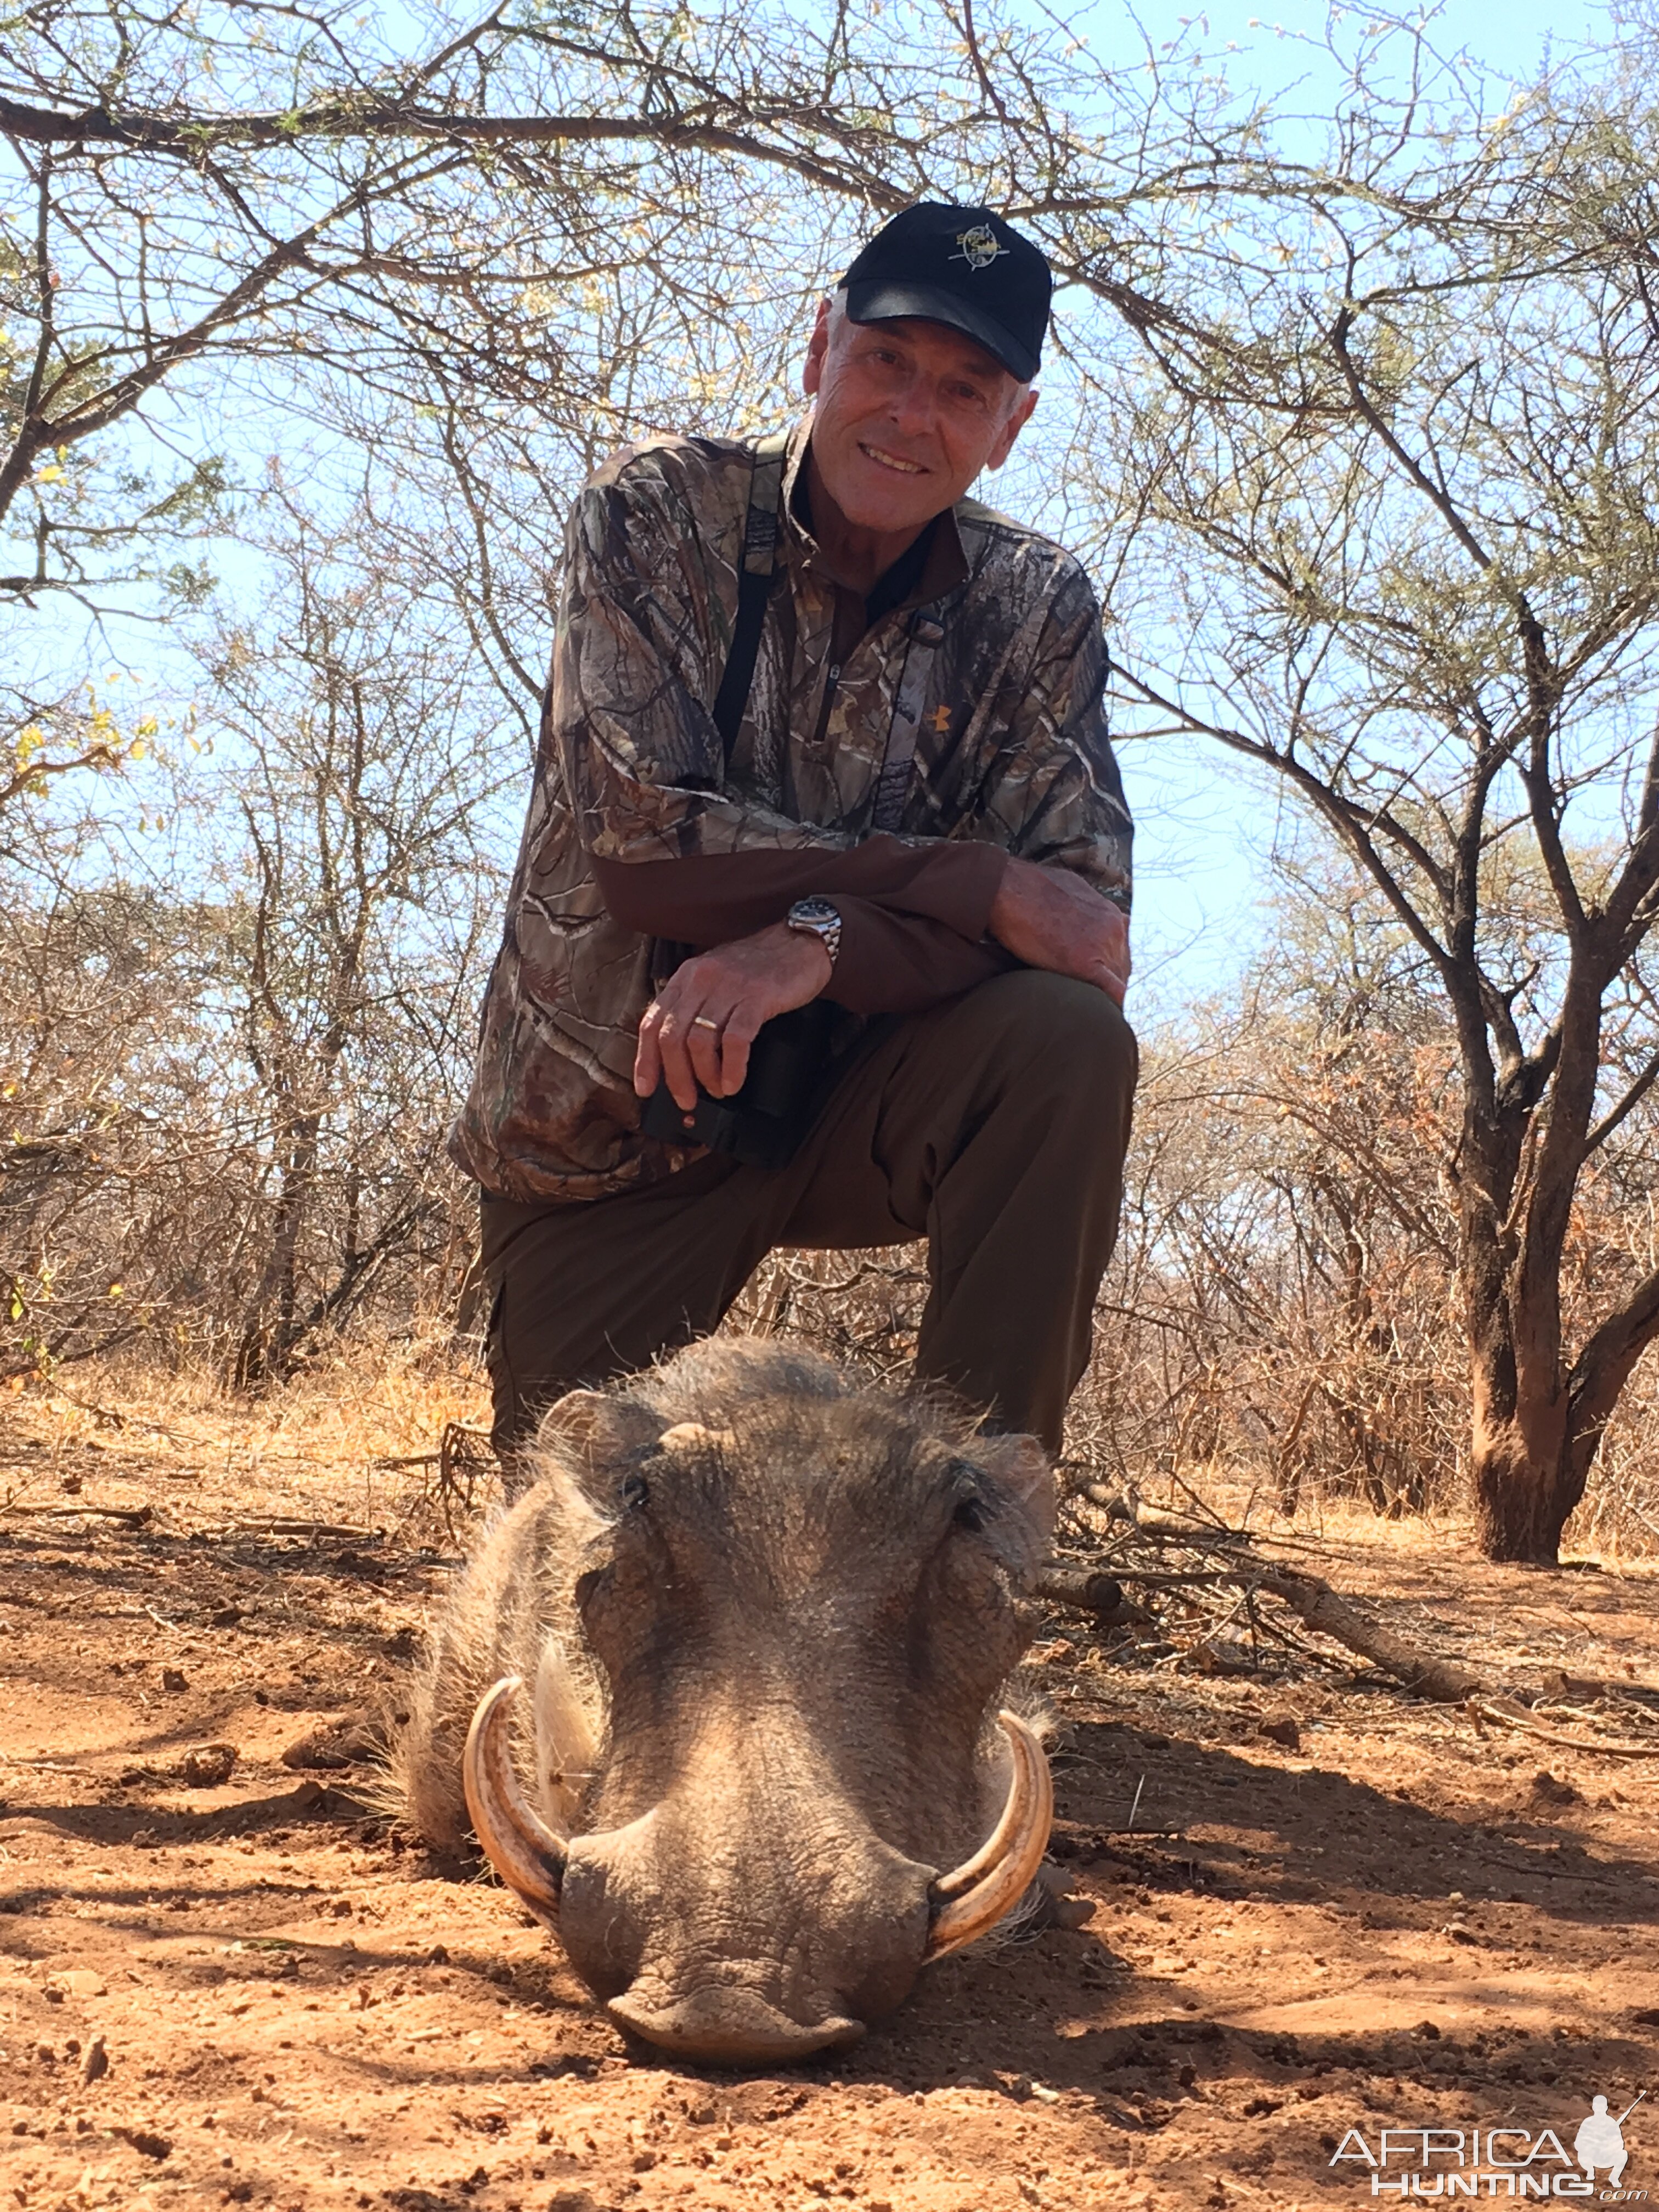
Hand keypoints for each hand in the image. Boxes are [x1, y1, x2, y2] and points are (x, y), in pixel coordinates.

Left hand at [634, 923, 832, 1111]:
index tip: (645, 1087)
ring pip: (699, 1042)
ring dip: (705, 1075)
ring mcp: (728, 988)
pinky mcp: (756, 997)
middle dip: (676, 1077)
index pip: (651, 1022)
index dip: (645, 1060)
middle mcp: (701, 980)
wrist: (799, 943)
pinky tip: (734, 1082)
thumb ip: (696, 1008)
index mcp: (685, 978)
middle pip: (673, 1037)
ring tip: (716, 1090)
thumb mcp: (715, 980)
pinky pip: (735, 1041)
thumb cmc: (758, 967)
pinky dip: (732, 1068)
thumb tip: (681, 1056)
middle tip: (687, 1099)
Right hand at [988, 858, 1130, 1003]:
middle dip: (1109, 983)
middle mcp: (1114, 930)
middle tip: (1091, 999)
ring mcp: (1102, 946)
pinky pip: (1112, 992)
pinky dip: (1110, 1005)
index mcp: (1111, 915)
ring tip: (1089, 1009)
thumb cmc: (1029, 888)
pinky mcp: (1085, 963)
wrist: (1008, 889)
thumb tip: (1085, 916)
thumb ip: (1086, 908)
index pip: (1122, 952)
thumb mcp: (1071, 888)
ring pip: (1118, 982)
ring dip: (1104, 995)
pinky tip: (1099, 1017)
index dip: (1111, 969)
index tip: (1098, 981)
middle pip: (1122, 968)